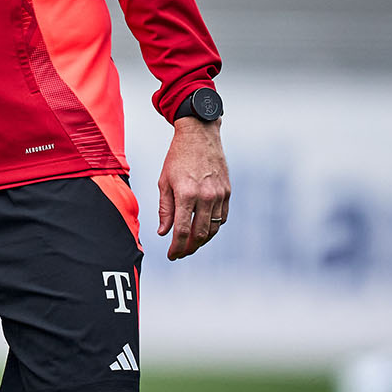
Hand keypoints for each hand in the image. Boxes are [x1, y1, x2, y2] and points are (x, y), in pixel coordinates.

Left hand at [156, 117, 229, 259]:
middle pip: (200, 234)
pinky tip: (204, 229)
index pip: (182, 231)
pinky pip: (222, 217)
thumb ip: (165, 209)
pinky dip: (213, 227)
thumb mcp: (164, 182)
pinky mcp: (227, 191)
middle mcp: (205, 196)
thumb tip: (164, 232)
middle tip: (180, 253)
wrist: (199, 135)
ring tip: (191, 245)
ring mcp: (219, 194)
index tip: (171, 255)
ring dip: (202, 241)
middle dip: (189, 248)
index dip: (176, 247)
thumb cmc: (177, 158)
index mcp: (186, 194)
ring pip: (213, 228)